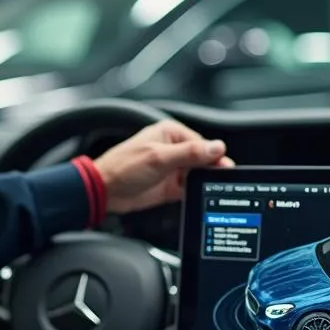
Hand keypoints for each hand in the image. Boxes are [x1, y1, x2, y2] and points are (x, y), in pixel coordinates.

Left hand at [93, 119, 233, 213]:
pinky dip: (195, 192)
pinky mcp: (169, 187)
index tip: (224, 166)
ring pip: (197, 174)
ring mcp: (171, 169)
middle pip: (202, 159)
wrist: (105, 190)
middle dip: (211, 169)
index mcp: (170, 133)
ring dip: (203, 181)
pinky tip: (199, 196)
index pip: (202, 143)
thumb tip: (215, 147)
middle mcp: (173, 149)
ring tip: (211, 189)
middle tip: (222, 179)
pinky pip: (189, 189)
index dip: (213, 155)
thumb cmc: (123, 167)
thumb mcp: (159, 158)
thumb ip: (189, 153)